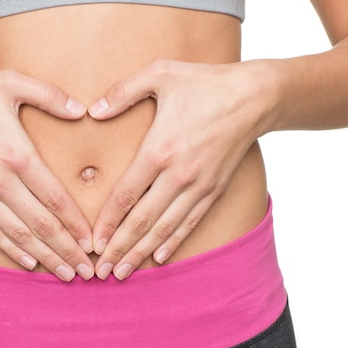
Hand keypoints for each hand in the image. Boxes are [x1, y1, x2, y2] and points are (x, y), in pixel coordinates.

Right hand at [0, 70, 94, 280]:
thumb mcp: (9, 82)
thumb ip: (49, 95)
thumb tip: (82, 110)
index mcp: (17, 155)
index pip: (55, 198)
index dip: (76, 224)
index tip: (93, 242)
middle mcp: (0, 182)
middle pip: (42, 225)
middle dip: (68, 251)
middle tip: (89, 272)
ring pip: (20, 236)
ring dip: (46, 258)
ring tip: (67, 275)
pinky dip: (14, 251)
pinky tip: (31, 264)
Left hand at [88, 59, 266, 279]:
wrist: (255, 96)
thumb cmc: (204, 82)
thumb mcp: (160, 73)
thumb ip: (122, 92)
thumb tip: (93, 111)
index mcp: (159, 150)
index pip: (126, 195)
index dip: (107, 223)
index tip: (92, 243)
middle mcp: (178, 175)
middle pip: (142, 221)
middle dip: (119, 248)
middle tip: (101, 272)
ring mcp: (198, 186)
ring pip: (165, 228)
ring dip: (141, 253)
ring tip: (123, 273)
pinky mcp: (214, 190)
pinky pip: (190, 222)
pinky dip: (173, 242)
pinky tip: (158, 258)